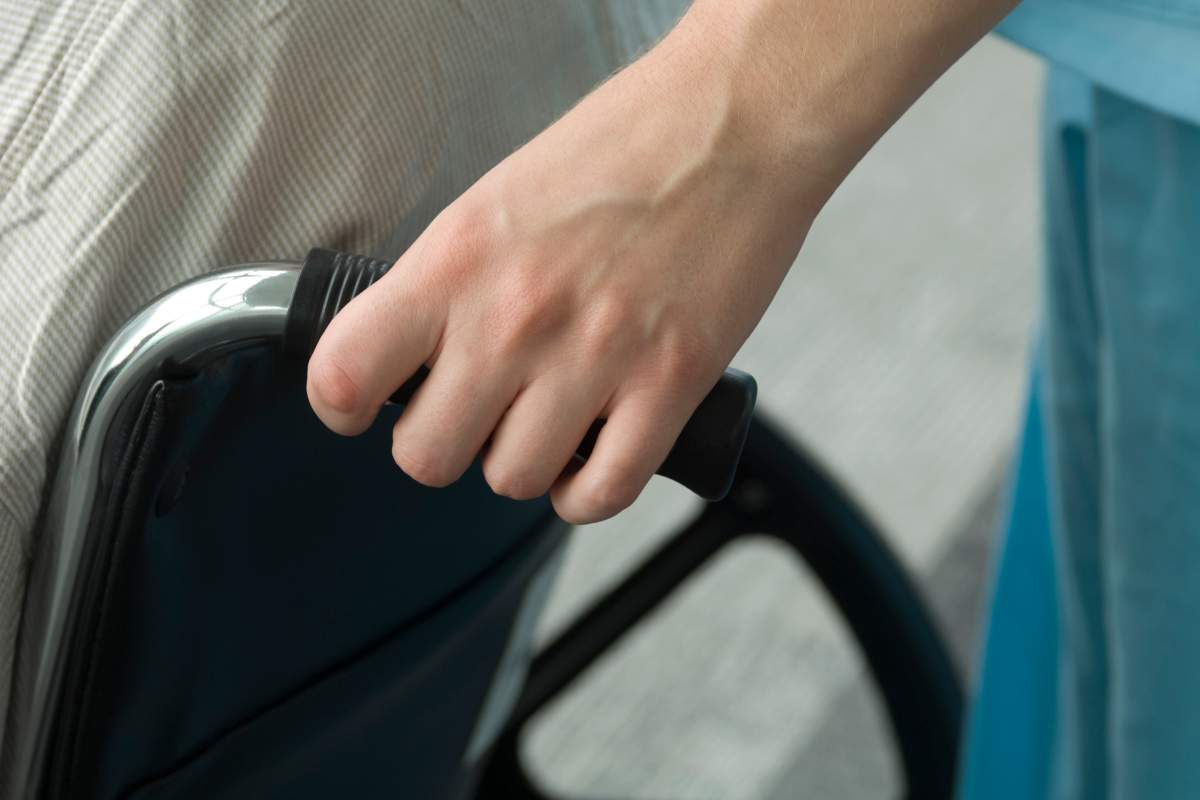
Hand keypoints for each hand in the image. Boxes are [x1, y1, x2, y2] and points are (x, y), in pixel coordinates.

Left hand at [305, 10, 825, 522]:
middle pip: (427, 456)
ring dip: (523, 463)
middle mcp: (514, 315)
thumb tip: (419, 360)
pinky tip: (591, 459)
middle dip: (444, 446)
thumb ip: (448, 283)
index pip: (344, 375)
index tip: (361, 409)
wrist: (735, 122)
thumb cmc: (621, 149)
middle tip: (472, 418)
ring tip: (545, 425)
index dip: (341, 407)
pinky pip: (604, 492)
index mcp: (457, 260)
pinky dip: (588, 492)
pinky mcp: (670, 384)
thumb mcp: (497, 200)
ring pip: (513, 480)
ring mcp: (594, 356)